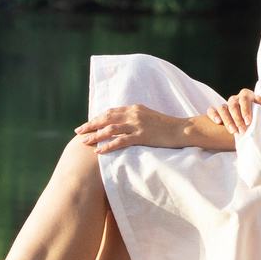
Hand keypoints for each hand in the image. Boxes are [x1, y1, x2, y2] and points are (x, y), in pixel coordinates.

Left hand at [76, 104, 194, 152]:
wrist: (182, 130)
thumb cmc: (166, 127)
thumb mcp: (148, 118)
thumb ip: (134, 119)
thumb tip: (121, 125)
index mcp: (134, 108)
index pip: (110, 112)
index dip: (97, 118)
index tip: (86, 125)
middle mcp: (134, 114)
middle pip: (107, 118)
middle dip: (91, 125)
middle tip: (78, 132)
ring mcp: (138, 124)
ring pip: (111, 129)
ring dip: (96, 136)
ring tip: (85, 142)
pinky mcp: (143, 136)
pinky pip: (121, 141)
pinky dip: (108, 146)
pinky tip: (100, 151)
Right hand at [207, 88, 260, 134]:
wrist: (250, 123)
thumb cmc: (257, 116)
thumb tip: (260, 101)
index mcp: (246, 96)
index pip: (244, 99)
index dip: (246, 110)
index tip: (248, 121)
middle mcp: (235, 99)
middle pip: (233, 105)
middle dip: (237, 119)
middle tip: (242, 131)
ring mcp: (225, 105)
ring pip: (222, 108)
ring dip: (227, 120)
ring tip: (232, 131)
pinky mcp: (217, 111)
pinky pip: (211, 110)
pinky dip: (214, 115)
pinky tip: (218, 122)